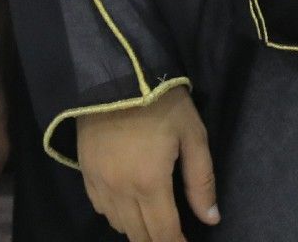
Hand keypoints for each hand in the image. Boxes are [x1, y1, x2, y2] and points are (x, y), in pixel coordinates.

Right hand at [74, 82, 218, 239]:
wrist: (115, 72)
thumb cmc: (161, 101)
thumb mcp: (192, 134)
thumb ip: (201, 180)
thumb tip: (211, 219)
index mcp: (150, 183)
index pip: (164, 234)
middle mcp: (121, 190)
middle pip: (140, 236)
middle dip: (159, 241)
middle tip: (173, 236)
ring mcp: (99, 182)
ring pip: (119, 225)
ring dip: (138, 230)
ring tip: (154, 222)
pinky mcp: (85, 171)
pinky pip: (101, 208)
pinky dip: (117, 215)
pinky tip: (129, 206)